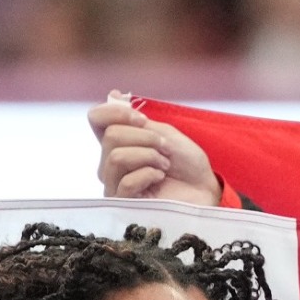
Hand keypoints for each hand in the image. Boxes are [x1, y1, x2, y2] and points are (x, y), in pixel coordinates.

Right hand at [89, 91, 221, 204]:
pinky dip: (149, 174)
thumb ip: (137, 120)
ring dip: (148, 156)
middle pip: (111, 136)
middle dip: (145, 138)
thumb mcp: (164, 133)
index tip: (142, 119)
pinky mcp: (124, 204)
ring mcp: (114, 185)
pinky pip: (126, 182)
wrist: (204, 189)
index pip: (96, 119)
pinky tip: (160, 179)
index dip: (115, 112)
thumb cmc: (187, 163)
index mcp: (118, 143)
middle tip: (165, 149)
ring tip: (164, 165)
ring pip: (116, 157)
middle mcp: (110, 163)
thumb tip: (112, 95)